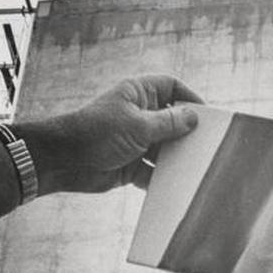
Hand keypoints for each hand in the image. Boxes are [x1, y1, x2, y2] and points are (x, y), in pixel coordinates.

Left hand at [24, 75, 202, 194]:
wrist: (65, 160)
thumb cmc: (97, 132)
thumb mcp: (138, 125)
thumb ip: (168, 123)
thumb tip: (194, 118)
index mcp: (139, 94)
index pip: (171, 87)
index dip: (189, 98)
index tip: (208, 115)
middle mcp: (139, 115)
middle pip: (172, 121)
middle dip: (187, 134)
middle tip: (208, 145)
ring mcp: (136, 141)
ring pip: (165, 149)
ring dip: (176, 159)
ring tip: (195, 168)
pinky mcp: (131, 165)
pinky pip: (153, 172)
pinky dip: (162, 179)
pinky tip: (175, 186)